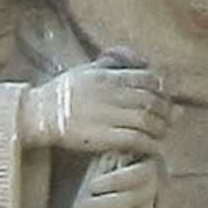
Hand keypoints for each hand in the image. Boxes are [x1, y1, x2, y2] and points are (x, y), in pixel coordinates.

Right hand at [27, 56, 167, 158]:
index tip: (164, 99)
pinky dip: (149, 143)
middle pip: (151, 100)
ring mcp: (106, 116)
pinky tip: (151, 147)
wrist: (39, 114)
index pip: (148, 79)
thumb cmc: (63, 92)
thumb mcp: (87, 69)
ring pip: (146, 120)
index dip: (162, 90)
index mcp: (107, 76)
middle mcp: (109, 94)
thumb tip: (138, 60)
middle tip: (168, 119)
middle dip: (164, 111)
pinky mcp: (101, 137)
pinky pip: (135, 139)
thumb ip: (113, 62)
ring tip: (161, 134)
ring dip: (160, 128)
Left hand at [68, 150, 161, 207]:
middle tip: (83, 207)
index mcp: (143, 161)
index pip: (139, 175)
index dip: (117, 182)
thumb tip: (85, 137)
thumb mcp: (96, 145)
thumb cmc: (91, 153)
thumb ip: (99, 143)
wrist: (96, 169)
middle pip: (136, 199)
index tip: (92, 185)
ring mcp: (147, 204)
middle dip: (108, 205)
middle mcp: (150, 184)